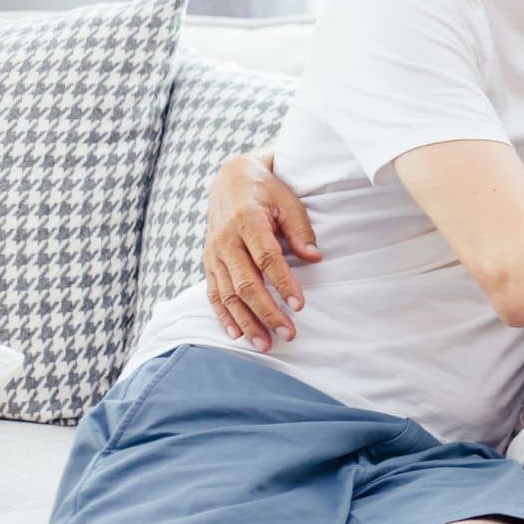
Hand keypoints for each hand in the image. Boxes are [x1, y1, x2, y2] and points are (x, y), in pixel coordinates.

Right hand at [202, 149, 318, 351]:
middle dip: (267, 312)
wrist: (230, 179)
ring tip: (265, 343)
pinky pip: (213, 293)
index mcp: (248, 221)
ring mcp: (214, 253)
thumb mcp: (288, 201)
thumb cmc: (266, 191)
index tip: (299, 305)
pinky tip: (237, 334)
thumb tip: (315, 257)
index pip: (267, 258)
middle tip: (288, 333)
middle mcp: (226, 240)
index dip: (283, 283)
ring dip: (247, 321)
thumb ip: (300, 229)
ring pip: (228, 294)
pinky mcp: (208, 262)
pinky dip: (223, 316)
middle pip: (245, 283)